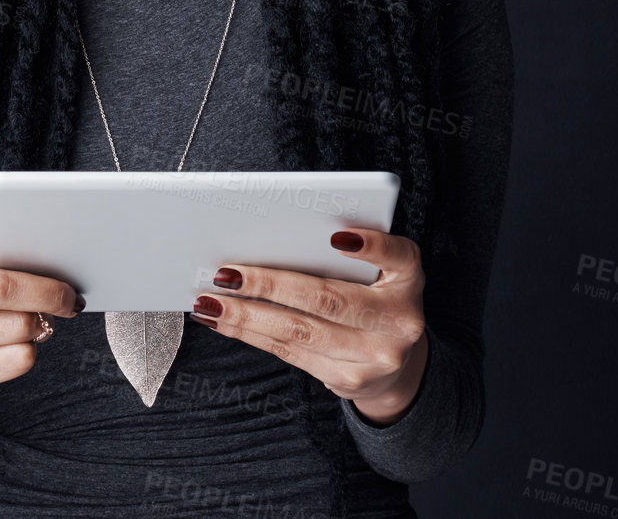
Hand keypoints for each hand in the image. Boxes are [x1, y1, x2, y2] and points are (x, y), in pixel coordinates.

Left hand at [189, 228, 430, 424]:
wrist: (397, 365)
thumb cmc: (373, 299)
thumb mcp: (380, 271)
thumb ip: (347, 254)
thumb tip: (270, 237)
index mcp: (409, 281)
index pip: (400, 257)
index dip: (372, 246)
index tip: (336, 237)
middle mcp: (400, 322)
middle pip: (327, 300)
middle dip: (269, 286)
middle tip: (225, 274)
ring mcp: (375, 357)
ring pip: (299, 332)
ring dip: (245, 315)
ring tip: (209, 301)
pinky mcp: (347, 380)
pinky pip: (289, 352)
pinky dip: (249, 333)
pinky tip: (221, 320)